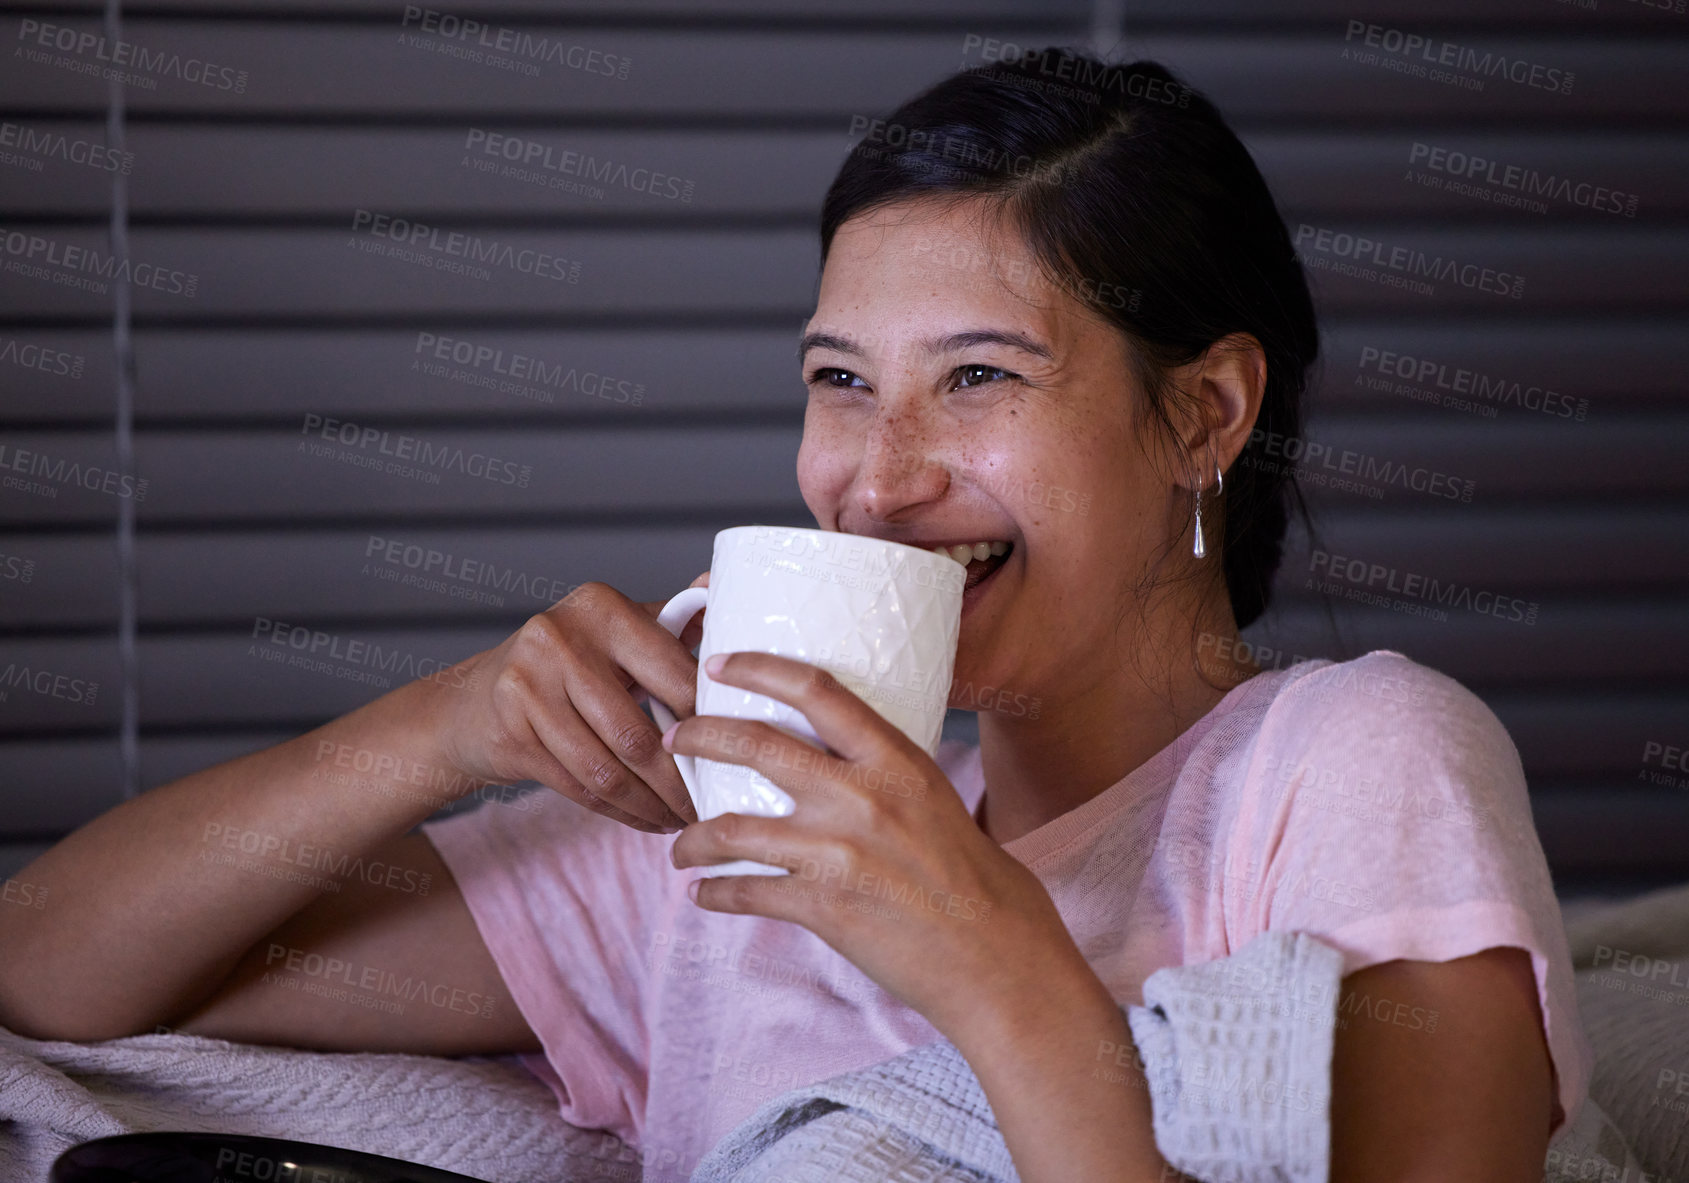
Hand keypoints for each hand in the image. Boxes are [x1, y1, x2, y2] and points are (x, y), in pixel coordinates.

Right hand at [427, 573, 709, 832]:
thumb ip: (670, 621)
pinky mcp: (511, 733)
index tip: (729, 754)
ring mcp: (528, 686)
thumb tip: (724, 594)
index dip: (707, 724)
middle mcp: (561, 639)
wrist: (474, 701)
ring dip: (650, 805)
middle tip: (706, 805)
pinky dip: (619, 811)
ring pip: (609, 769)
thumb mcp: (615, 631)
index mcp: (602, 607)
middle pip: (639, 733)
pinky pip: (579, 787)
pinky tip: (643, 818)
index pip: (674, 675)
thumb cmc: (566, 665)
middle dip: (680, 781)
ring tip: (678, 819)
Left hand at [664, 651, 1085, 1039]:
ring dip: (693, 837)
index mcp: (897, 761)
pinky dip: (715, 894)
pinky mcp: (822, 907)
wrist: (999, 961)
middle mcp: (862, 796)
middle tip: (675, 740)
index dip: (759, 668)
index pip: (816, 689)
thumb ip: (890, 779)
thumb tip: (849, 768)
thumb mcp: (942, 802)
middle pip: (755, 744)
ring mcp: (837, 852)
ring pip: (731, 827)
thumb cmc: (984, 885)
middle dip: (700, 737)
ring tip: (681, 846)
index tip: (721, 664)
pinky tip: (705, 896)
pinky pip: (744, 891)